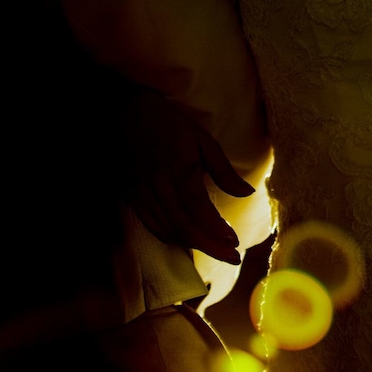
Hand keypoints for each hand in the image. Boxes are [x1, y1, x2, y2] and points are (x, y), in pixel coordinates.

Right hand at [124, 92, 255, 262]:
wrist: (124, 114)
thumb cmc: (168, 123)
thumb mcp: (203, 139)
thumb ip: (224, 170)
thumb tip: (247, 193)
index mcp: (178, 169)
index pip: (198, 209)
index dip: (217, 230)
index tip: (235, 242)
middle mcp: (158, 187)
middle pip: (184, 227)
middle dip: (210, 247)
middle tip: (232, 258)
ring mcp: (142, 194)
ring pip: (167, 230)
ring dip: (193, 246)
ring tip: (216, 252)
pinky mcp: (132, 198)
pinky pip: (152, 226)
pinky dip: (172, 238)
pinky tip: (188, 241)